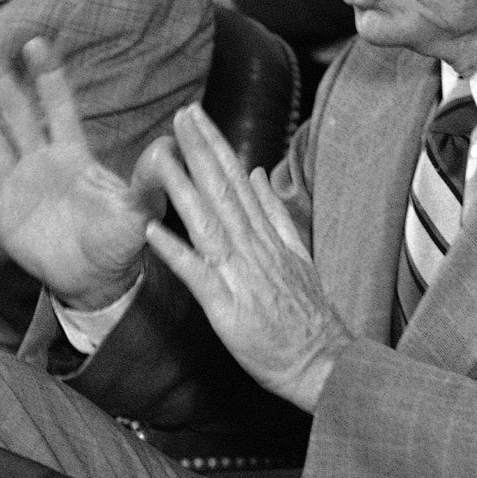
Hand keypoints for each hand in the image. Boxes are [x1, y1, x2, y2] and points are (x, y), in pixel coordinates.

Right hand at [0, 36, 165, 310]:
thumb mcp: (137, 211)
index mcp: (73, 152)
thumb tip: (169, 148)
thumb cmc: (120, 239)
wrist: (96, 279)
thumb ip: (147, 182)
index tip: (35, 43)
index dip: (46, 76)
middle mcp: (40, 159)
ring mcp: (16, 183)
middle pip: (15, 114)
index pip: (58, 106)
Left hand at [144, 104, 348, 411]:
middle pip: (224, 192)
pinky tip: (154, 230)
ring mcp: (241, 276)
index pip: (238, 181)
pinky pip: (198, 276)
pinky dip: (176, 252)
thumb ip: (275, 213)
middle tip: (180, 115)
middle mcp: (254, 248)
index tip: (196, 115)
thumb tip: (256, 173)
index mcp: (267, 235)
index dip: (216, 145)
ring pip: (209, 223)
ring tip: (162, 156)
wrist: (321, 362)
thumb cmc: (306, 316)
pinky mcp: (228, 308)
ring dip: (184, 188)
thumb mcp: (297, 255)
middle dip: (200, 150)